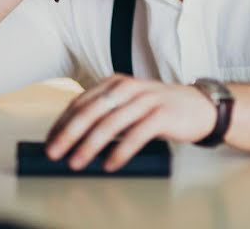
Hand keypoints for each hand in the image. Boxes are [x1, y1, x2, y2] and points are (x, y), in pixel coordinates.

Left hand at [44, 74, 216, 171]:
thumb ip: (106, 114)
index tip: (49, 141)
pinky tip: (109, 165)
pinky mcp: (162, 114)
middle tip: (53, 152)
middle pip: (91, 111)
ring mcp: (146, 99)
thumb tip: (73, 138)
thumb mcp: (130, 104)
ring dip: (90, 145)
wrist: (200, 107)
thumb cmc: (159, 109)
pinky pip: (136, 134)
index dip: (62, 122)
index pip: (81, 101)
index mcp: (116, 83)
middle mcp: (128, 87)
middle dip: (68, 133)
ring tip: (76, 162)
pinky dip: (120, 151)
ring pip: (111, 123)